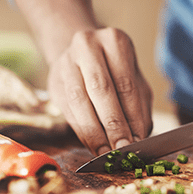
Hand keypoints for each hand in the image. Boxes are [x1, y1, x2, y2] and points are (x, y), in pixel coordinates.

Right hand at [48, 27, 152, 154]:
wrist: (82, 55)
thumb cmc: (115, 71)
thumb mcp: (135, 82)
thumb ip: (139, 108)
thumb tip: (138, 138)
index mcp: (115, 41)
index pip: (126, 84)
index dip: (132, 116)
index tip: (137, 141)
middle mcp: (88, 46)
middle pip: (101, 90)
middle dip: (113, 124)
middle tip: (122, 149)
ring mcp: (66, 62)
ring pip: (79, 101)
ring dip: (94, 131)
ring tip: (106, 152)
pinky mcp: (53, 81)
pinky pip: (67, 110)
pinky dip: (81, 131)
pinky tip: (92, 145)